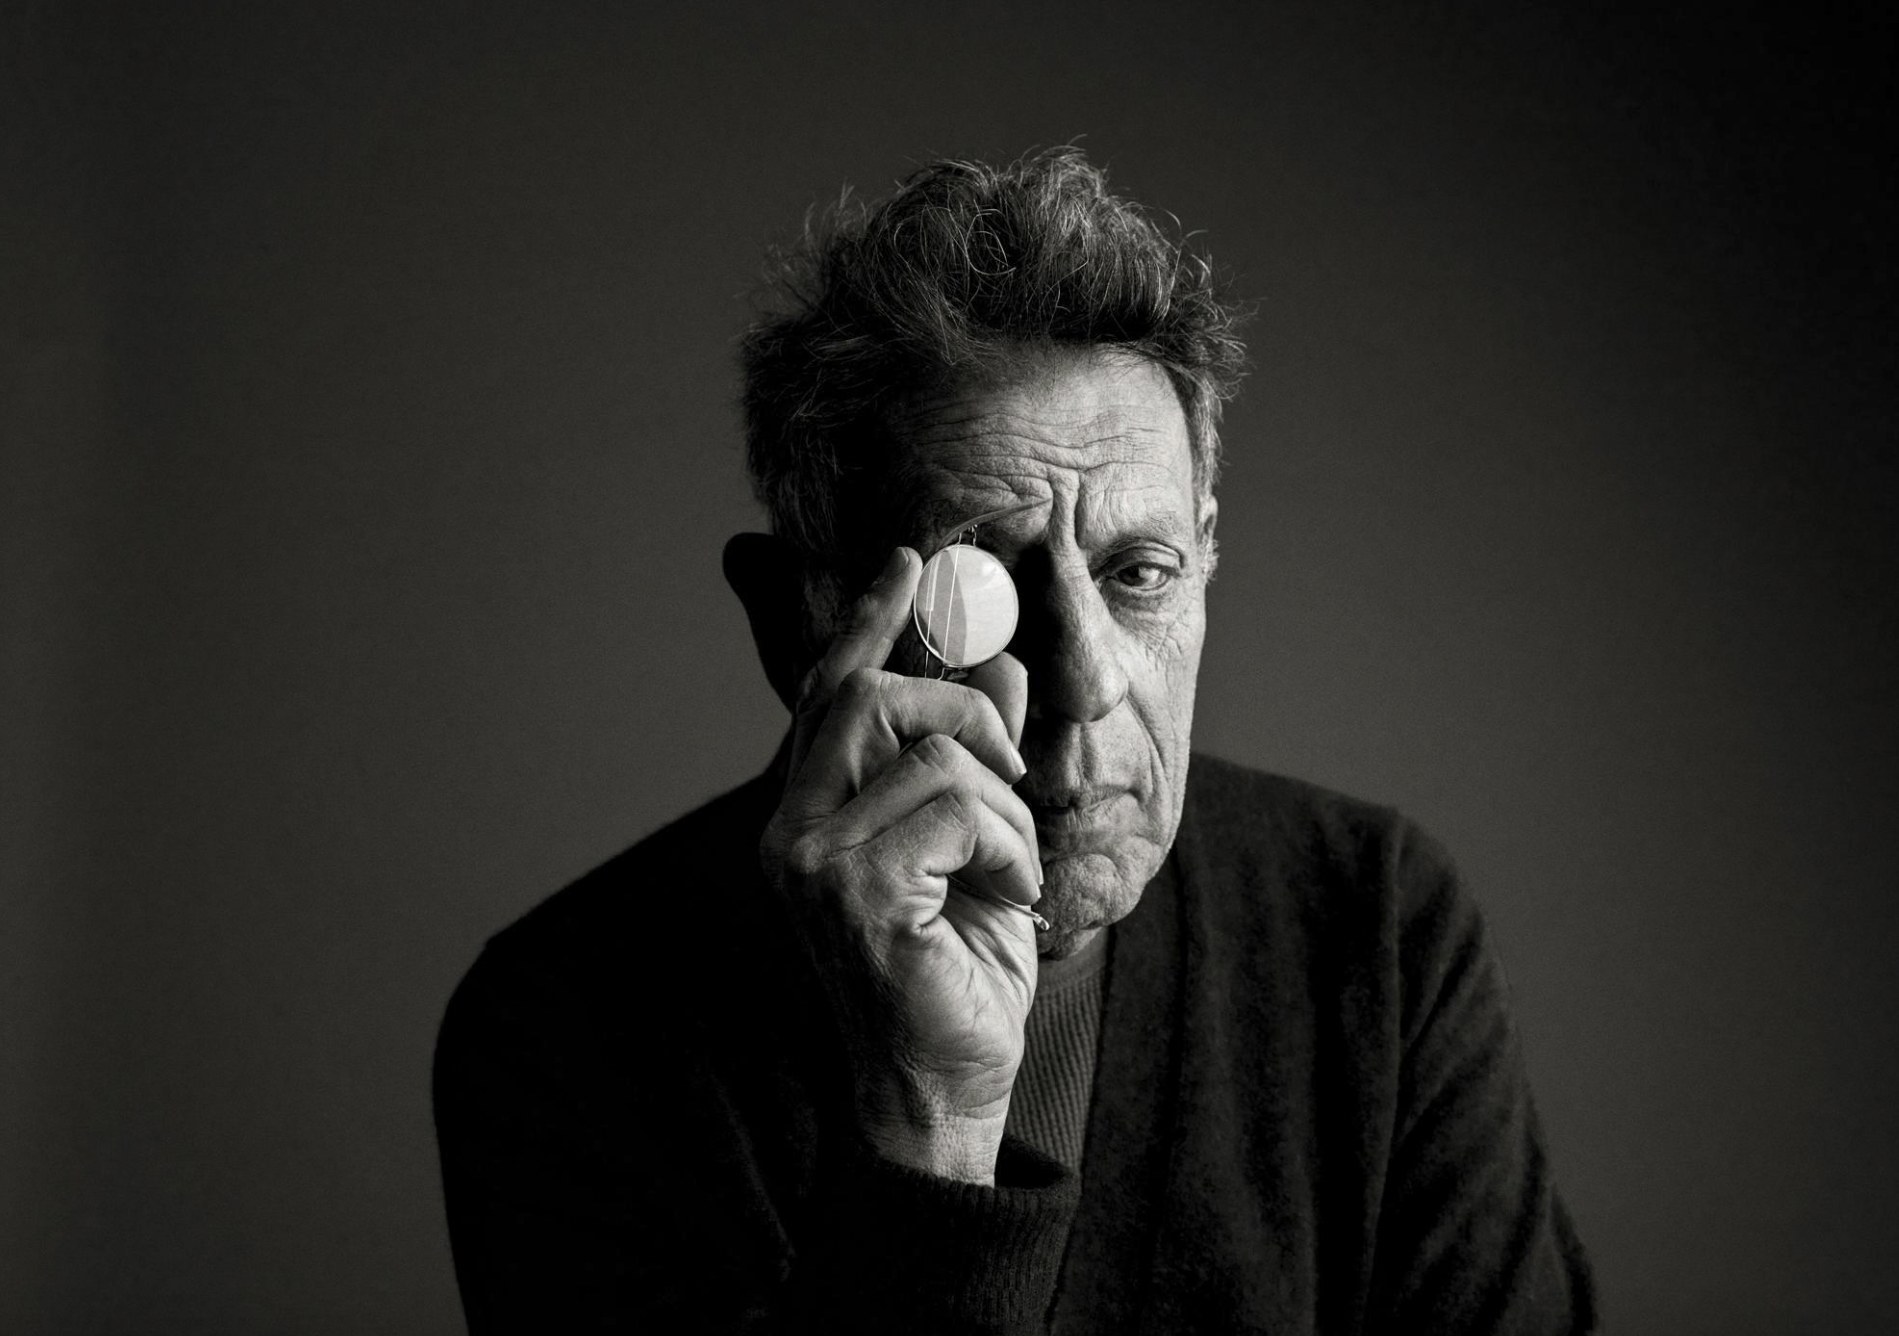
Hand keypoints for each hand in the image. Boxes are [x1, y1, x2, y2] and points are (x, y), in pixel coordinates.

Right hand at [760, 547, 1042, 1184]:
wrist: (943, 1086)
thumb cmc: (956, 969)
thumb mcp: (980, 844)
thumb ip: (978, 759)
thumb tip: (1002, 666)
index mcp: (808, 813)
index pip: (831, 693)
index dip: (870, 622)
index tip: (909, 563)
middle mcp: (788, 829)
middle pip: (873, 696)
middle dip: (968, 718)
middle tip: (1009, 780)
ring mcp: (809, 859)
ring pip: (931, 747)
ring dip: (1002, 805)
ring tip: (1004, 872)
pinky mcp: (850, 889)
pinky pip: (956, 806)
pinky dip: (1007, 845)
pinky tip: (1003, 898)